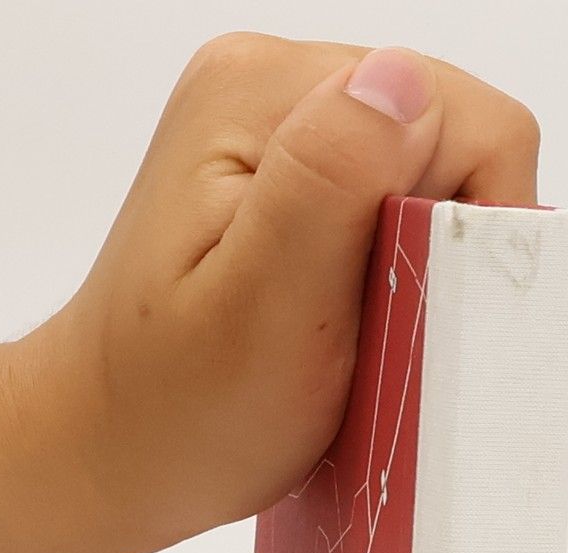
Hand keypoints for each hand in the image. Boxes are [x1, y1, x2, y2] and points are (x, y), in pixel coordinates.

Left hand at [0, 36, 540, 552]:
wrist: (100, 453)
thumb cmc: (177, 414)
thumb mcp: (263, 310)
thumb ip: (332, 180)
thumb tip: (404, 85)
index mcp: (263, 94)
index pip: (457, 117)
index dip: (467, 224)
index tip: (417, 315)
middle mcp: (269, 84)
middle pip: (447, 136)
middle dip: (439, 243)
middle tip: (377, 336)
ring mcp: (274, 130)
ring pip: (425, 176)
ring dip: (416, 264)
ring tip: (355, 338)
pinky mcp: (281, 180)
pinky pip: (389, 204)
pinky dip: (389, 272)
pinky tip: (343, 326)